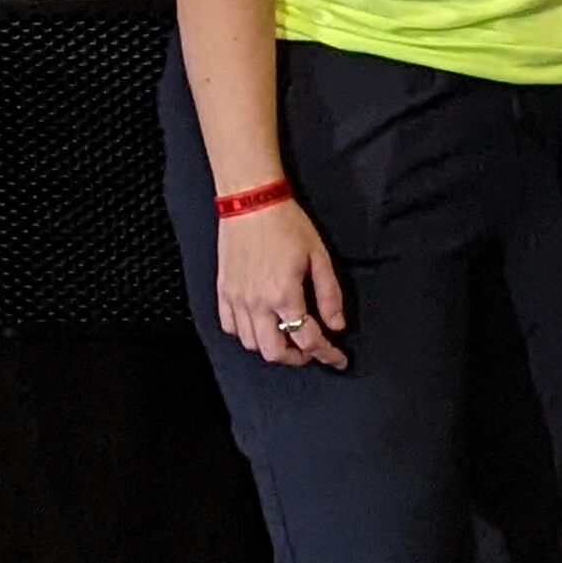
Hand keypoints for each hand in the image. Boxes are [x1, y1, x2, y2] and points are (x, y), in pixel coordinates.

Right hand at [217, 200, 348, 367]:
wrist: (251, 203)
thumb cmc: (288, 225)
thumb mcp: (319, 257)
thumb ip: (329, 295)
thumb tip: (336, 325)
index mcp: (284, 295)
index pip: (307, 339)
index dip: (326, 354)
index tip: (338, 360)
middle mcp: (257, 303)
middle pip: (274, 352)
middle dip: (297, 358)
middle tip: (312, 350)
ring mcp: (236, 299)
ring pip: (251, 344)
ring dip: (272, 348)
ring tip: (288, 338)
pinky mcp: (223, 291)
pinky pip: (229, 327)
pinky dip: (246, 334)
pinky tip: (261, 326)